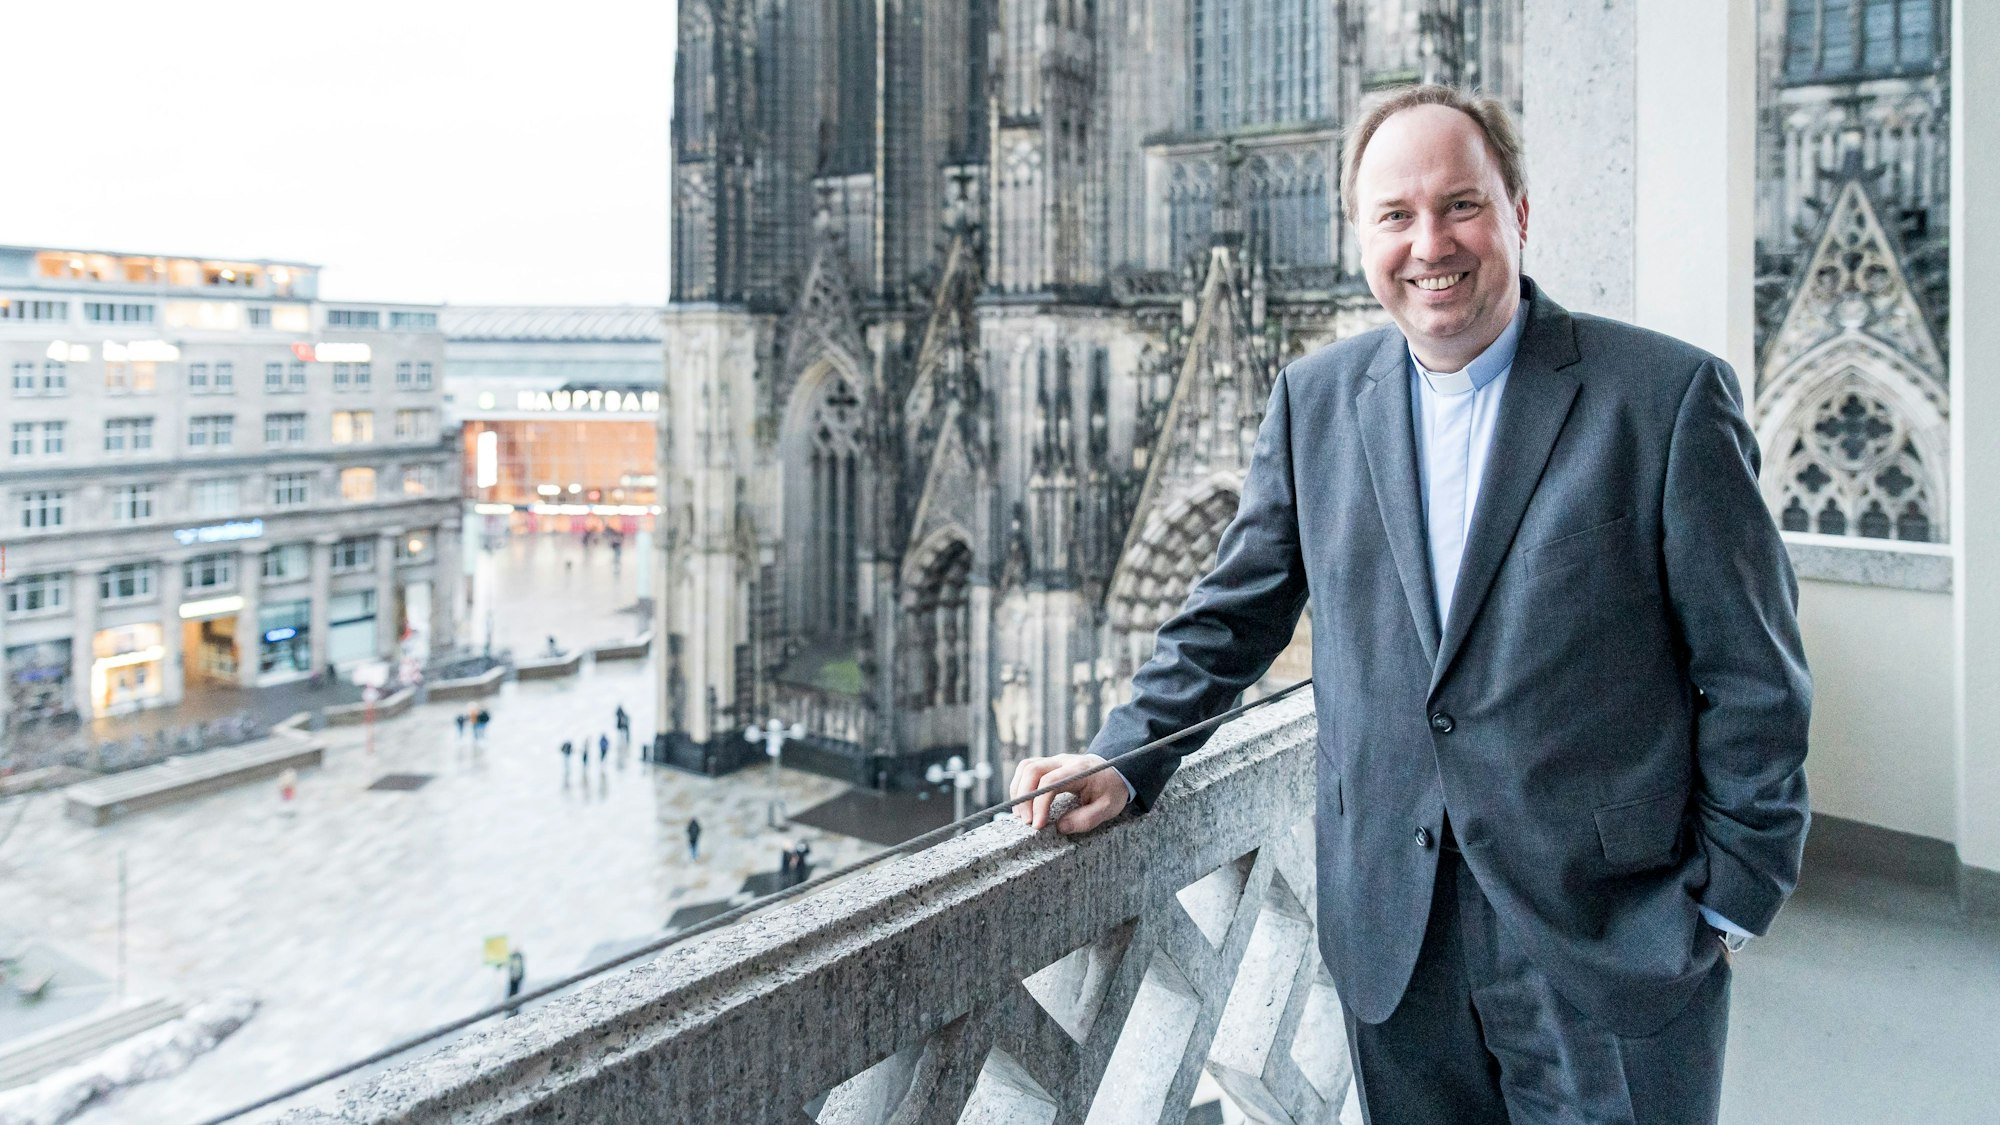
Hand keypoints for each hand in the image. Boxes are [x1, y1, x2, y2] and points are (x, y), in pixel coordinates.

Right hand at [1009, 753, 1129, 834]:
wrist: (1116, 772)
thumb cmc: (1112, 790)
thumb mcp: (1108, 808)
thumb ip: (1087, 819)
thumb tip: (1060, 827)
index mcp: (1079, 770)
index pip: (1050, 782)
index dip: (1040, 804)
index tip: (1038, 825)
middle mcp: (1064, 761)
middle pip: (1032, 770)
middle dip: (1024, 797)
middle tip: (1026, 822)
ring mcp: (1055, 760)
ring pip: (1026, 767)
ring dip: (1018, 791)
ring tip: (1021, 815)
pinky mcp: (1049, 765)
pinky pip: (1027, 769)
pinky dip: (1020, 786)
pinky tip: (1023, 804)